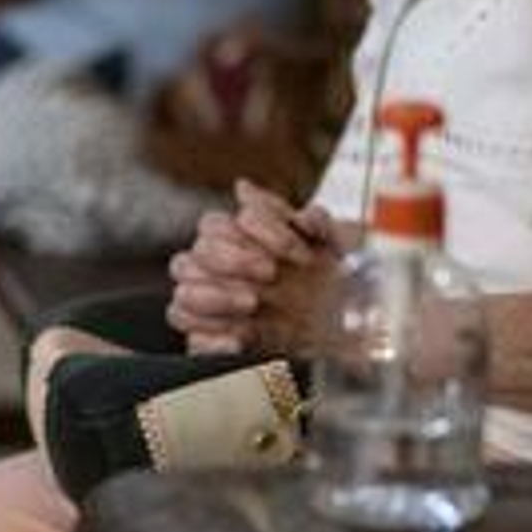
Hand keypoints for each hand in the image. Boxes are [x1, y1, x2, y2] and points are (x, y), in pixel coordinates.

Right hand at [167, 181, 338, 355]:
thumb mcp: (327, 240)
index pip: (212, 224)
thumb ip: (280, 209)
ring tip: (254, 303)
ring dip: (216, 297)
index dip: (254, 232)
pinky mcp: (215, 345)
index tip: (293, 250)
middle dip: (232, 261)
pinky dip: (215, 340)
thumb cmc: (333, 277)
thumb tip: (242, 187)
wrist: (349, 327)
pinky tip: (243, 339)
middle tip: (271, 273)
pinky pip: (193, 342)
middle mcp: (218, 273)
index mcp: (235, 241)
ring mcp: (213, 310)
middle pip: (193, 256)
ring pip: (182, 296)